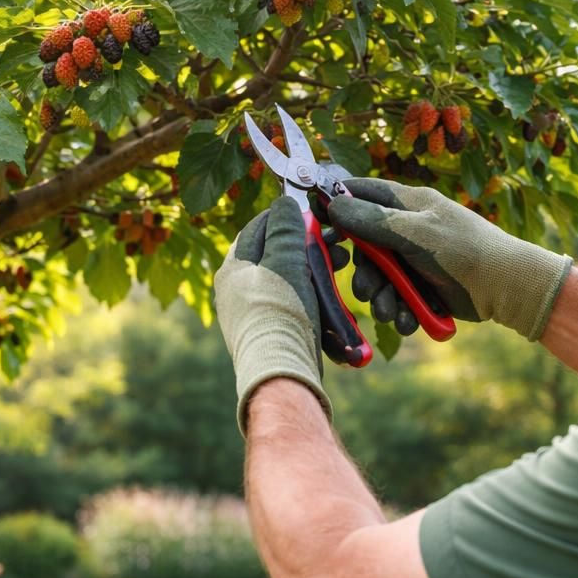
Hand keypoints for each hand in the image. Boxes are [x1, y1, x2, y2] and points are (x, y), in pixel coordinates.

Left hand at [215, 197, 330, 434]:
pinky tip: (337, 305)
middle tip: (338, 244)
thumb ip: (285, 229)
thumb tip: (285, 203)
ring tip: (343, 267)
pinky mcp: (275, 334)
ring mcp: (256, 315)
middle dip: (311, 247)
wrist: (283, 374)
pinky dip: (318, 304)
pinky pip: (298, 310)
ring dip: (320, 274)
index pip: (258, 228)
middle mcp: (239, 291)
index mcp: (233, 269)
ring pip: (292, 283)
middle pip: (279, 256)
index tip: (313, 212)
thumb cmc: (281, 312)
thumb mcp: (285, 261)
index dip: (287, 215)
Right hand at [323, 177, 572, 341]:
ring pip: (380, 278)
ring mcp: (415, 259)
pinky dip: (402, 310)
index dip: (337, 204)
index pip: (362, 192)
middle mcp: (407, 229)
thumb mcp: (414, 231)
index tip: (318, 221)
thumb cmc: (463, 248)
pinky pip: (399, 298)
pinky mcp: (423, 287)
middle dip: (364, 274)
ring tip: (392, 312)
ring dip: (382, 298)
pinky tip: (411, 319)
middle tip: (364, 291)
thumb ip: (371, 220)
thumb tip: (332, 204)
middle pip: (365, 247)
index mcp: (407, 204)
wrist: (506, 286)